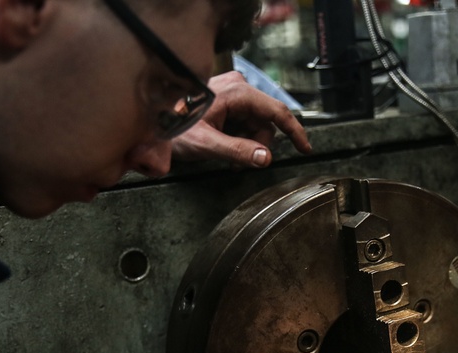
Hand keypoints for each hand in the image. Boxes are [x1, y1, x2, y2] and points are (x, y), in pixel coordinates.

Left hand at [171, 71, 310, 167]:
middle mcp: (238, 87)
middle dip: (257, 144)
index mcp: (238, 92)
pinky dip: (238, 138)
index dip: (295, 131)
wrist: (151, 122)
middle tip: (238, 161)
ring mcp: (232, 92)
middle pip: (265, 121)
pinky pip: (243, 122)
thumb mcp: (207, 144)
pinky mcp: (226, 100)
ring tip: (225, 154)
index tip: (306, 149)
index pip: (277, 111)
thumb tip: (266, 158)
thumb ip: (238, 151)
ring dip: (247, 143)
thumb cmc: (173, 128)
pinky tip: (223, 145)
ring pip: (255, 124)